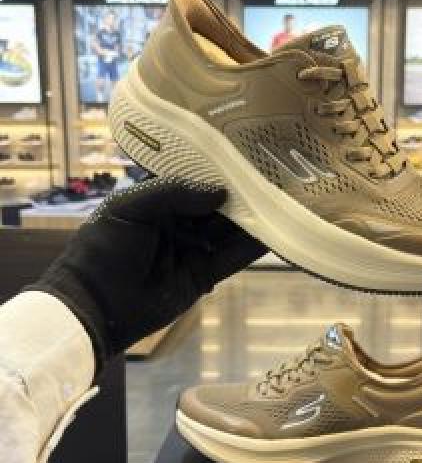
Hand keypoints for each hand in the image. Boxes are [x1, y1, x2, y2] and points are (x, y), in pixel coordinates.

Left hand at [28, 178, 265, 373]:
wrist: (94, 306)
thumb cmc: (103, 249)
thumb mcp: (131, 208)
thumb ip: (174, 193)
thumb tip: (221, 192)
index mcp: (156, 201)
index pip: (194, 180)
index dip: (218, 170)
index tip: (247, 156)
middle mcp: (178, 222)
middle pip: (217, 206)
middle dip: (243, 194)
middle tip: (276, 177)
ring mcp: (192, 250)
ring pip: (229, 231)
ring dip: (254, 220)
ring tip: (285, 201)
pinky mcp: (203, 276)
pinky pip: (232, 259)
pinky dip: (252, 248)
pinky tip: (276, 234)